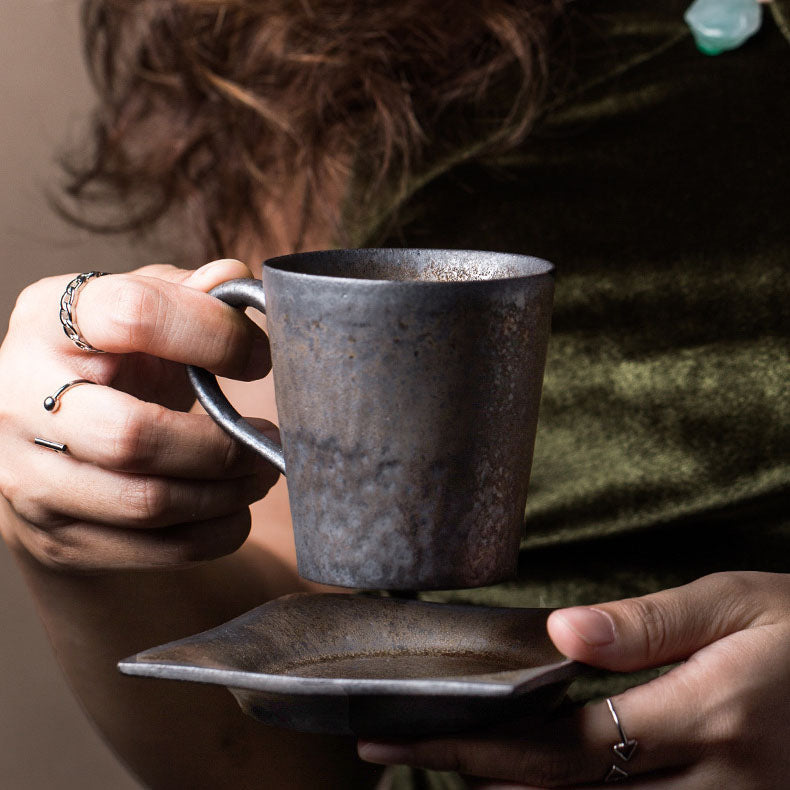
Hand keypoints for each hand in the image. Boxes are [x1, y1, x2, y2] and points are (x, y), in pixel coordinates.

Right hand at [0, 260, 278, 570]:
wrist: (51, 443)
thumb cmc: (113, 364)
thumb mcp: (140, 313)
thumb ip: (189, 293)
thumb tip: (236, 280)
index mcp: (48, 319)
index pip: (132, 315)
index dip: (214, 335)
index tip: (259, 357)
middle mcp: (20, 396)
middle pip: (132, 435)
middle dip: (224, 445)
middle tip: (270, 440)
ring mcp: (29, 476)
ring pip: (147, 503)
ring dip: (229, 493)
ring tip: (262, 472)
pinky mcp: (56, 535)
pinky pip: (155, 549)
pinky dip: (216, 532)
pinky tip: (236, 508)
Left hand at [358, 571, 789, 788]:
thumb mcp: (734, 603)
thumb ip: (646, 624)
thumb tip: (559, 635)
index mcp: (706, 716)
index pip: (564, 745)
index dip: (479, 746)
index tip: (405, 733)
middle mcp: (712, 784)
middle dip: (471, 777)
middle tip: (394, 752)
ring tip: (442, 767)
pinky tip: (527, 784)